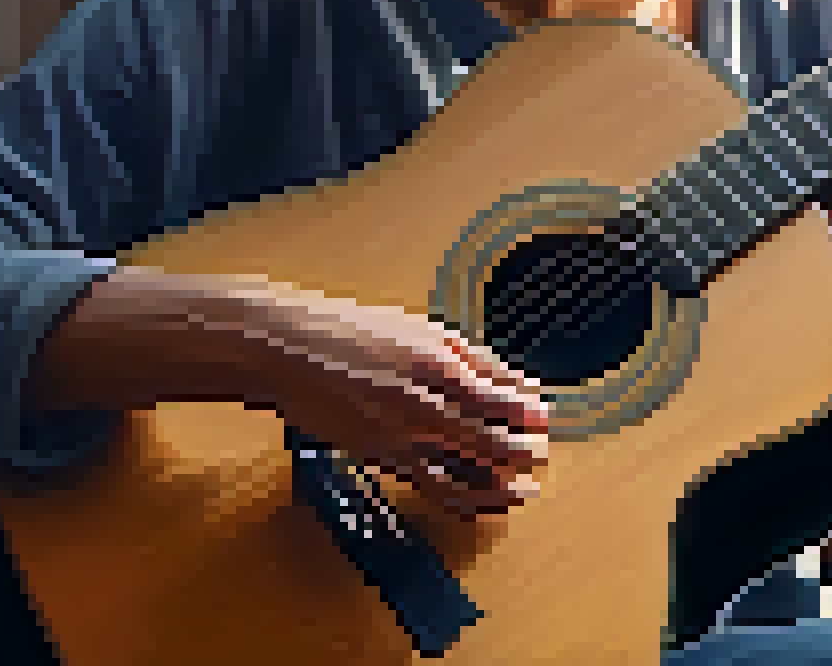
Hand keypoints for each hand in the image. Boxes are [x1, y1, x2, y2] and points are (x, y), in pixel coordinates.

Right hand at [220, 282, 552, 516]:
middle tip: (540, 454)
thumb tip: (511, 379)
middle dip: (527, 450)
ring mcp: (405, 430)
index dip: (532, 413)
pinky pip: (436, 487)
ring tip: (524, 487)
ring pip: (471, 467)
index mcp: (440, 359)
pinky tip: (482, 503)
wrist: (287, 348)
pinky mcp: (383, 455)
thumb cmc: (349, 332)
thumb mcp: (417, 329)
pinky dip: (467, 499)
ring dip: (506, 482)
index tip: (543, 420)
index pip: (505, 394)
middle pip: (496, 434)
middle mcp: (427, 397)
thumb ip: (466, 354)